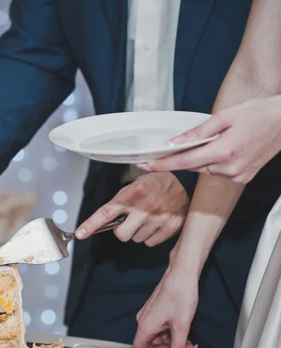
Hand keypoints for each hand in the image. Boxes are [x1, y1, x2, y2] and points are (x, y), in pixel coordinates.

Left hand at [75, 172, 188, 246]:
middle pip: (121, 235)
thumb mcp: (133, 186)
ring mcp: (158, 218)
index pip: (106, 212)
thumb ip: (120, 202)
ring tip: (148, 217)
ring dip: (138, 231)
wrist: (183, 183)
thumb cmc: (153, 184)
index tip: (80, 233)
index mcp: (131, 195)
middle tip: (130, 220)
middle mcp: (144, 208)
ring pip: (136, 239)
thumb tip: (104, 222)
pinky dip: (151, 235)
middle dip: (122, 230)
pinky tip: (156, 222)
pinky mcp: (170, 227)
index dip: (91, 224)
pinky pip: (150, 243)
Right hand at [133, 261, 199, 347]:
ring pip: (159, 336)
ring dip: (174, 342)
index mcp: (145, 326)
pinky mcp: (155, 311)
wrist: (182, 274)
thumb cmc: (180, 297)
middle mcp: (143, 321)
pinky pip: (161, 328)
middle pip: (151, 344)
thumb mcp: (181, 328)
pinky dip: (173, 333)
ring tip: (191, 345)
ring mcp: (149, 315)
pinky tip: (186, 335)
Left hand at [138, 95, 280, 183]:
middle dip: (180, 158)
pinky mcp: (242, 177)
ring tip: (212, 141)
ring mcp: (238, 175)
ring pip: (204, 170)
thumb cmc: (259, 114)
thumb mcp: (224, 116)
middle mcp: (230, 167)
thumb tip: (174, 142)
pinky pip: (217, 172)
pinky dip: (212, 163)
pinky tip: (221, 149)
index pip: (184, 162)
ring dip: (199, 159)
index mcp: (225, 150)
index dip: (162, 164)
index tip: (145, 164)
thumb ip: (197, 132)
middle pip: (193, 166)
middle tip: (168, 149)